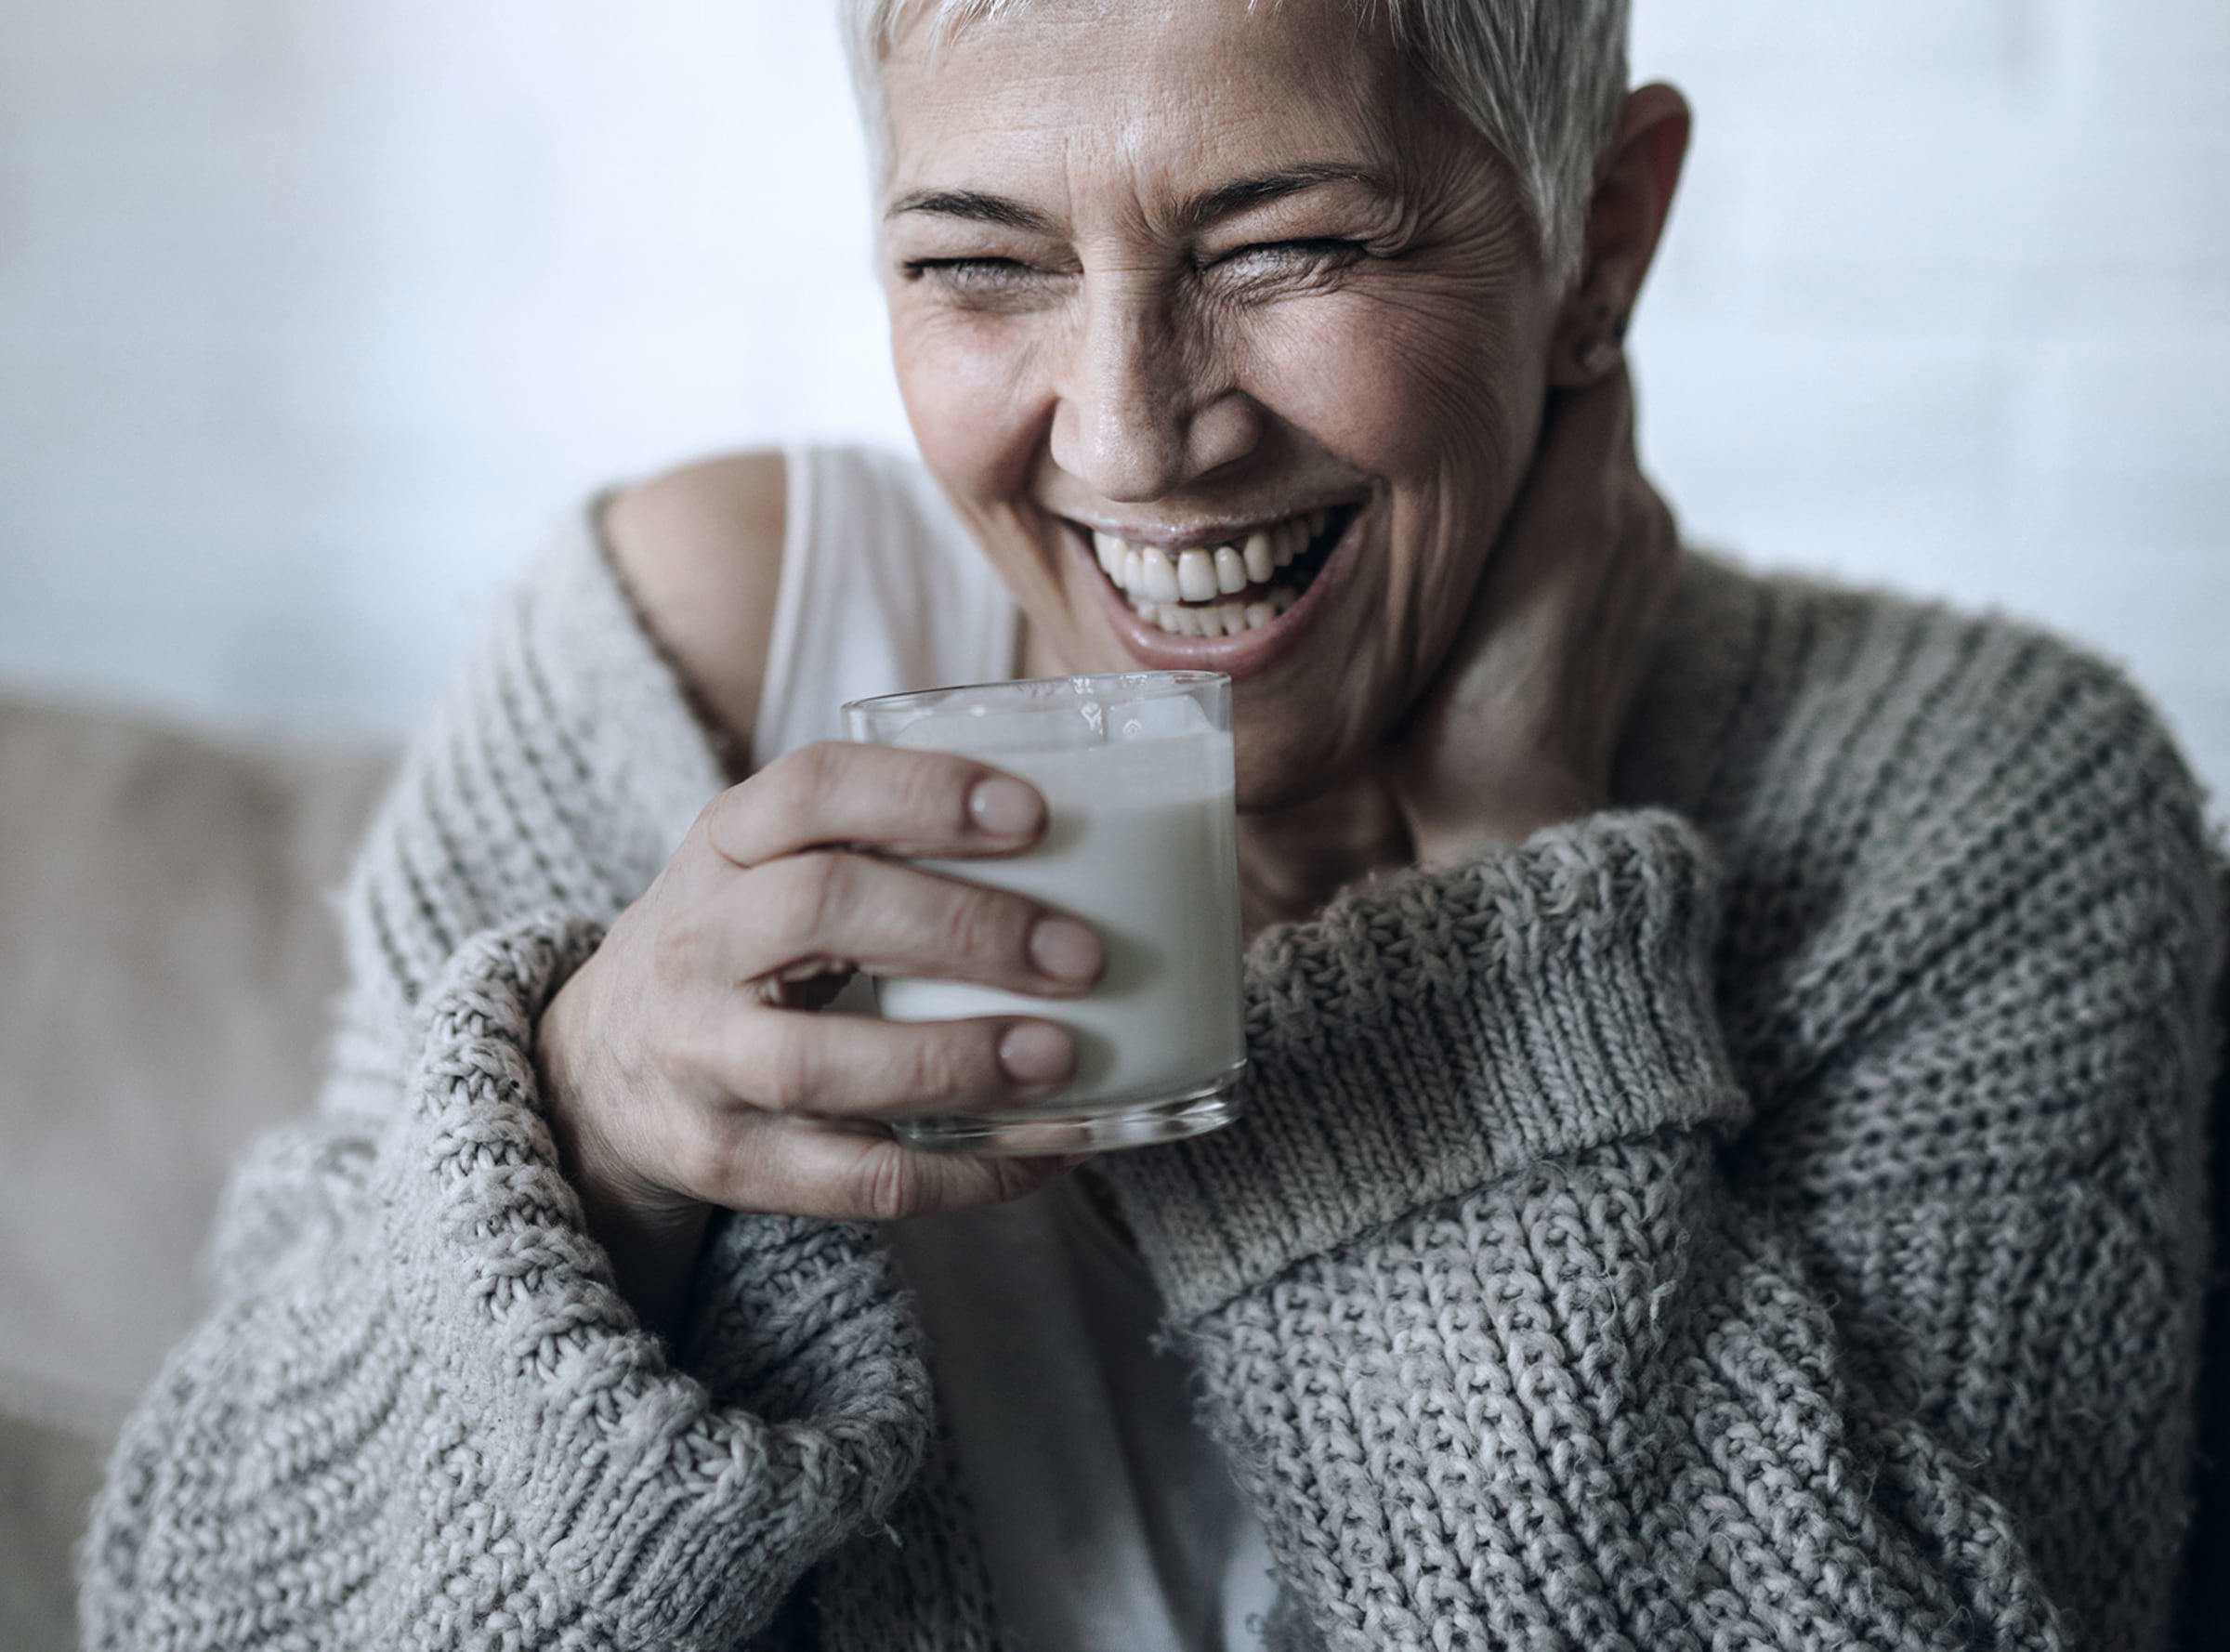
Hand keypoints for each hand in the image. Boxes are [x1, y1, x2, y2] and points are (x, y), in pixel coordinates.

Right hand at [533, 741, 1106, 1339]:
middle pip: (822, 910)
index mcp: (724, 845)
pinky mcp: (727, 1161)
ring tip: (1060, 1057)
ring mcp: (701, 1059)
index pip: (811, 789)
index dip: (923, 794)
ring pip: (820, 1062)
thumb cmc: (739, 945)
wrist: (596, 1068)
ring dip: (953, 1060)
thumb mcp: (768, 865)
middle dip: (964, 928)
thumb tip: (1082, 845)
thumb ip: (878, 843)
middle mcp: (698, 942)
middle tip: (1081, 953)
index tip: (1036, 813)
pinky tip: (1044, 1151)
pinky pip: (851, 1179)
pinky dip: (960, 1172)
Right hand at [1380, 365, 1680, 865]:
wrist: (1509, 814)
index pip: (1596, 358)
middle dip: (1539, 389)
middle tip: (1461, 381)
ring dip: (1545, 448)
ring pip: (1595, 457)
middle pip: (1597, 402)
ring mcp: (1648, 555)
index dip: (1552, 328)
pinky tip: (1502, 534)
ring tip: (1471, 458)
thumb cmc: (1461, 707)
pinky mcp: (1638, 595)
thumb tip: (1541, 351)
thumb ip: (1504, 455)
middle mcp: (1638, 513)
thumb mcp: (1459, 566)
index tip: (1493, 317)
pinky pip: (1602, 510)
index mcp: (1594, 498)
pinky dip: (1560, 501)